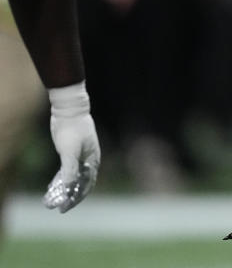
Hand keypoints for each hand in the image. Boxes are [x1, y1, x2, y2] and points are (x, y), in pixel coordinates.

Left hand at [43, 83, 100, 212]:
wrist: (69, 110)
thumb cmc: (72, 129)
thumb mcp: (69, 151)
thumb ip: (69, 170)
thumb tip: (67, 188)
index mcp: (92, 161)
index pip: (86, 185)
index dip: (76, 198)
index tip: (64, 208)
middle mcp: (88, 161)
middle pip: (81, 184)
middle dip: (70, 197)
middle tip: (58, 207)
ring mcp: (80, 156)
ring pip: (74, 178)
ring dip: (65, 189)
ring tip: (52, 200)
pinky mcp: (72, 152)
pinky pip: (68, 171)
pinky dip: (61, 180)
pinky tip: (52, 186)